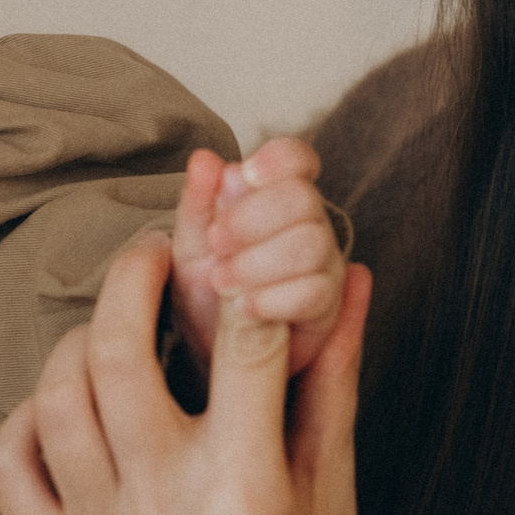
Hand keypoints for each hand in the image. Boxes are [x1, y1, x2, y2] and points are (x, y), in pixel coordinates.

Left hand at [0, 234, 373, 514]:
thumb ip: (333, 380)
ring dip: (82, 339)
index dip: (238, 274)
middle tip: (150, 251)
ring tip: (114, 327)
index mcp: (246, 492)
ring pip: (56, 394)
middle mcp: (163, 512)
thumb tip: (350, 283)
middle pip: (118, 349)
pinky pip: (11, 460)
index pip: (240, 339)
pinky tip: (72, 404)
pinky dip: (33, 415)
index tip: (231, 247)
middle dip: (132, 274)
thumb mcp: (332, 492)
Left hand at [170, 139, 348, 376]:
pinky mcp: (325, 309)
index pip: (297, 160)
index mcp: (275, 198)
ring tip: (222, 281)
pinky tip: (244, 308)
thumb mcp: (189, 245)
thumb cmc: (203, 292)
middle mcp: (307, 226)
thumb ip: (198, 203)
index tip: (245, 176)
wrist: (208, 354)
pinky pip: (314, 292)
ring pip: (311, 244)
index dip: (278, 160)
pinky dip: (273, 298)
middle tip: (216, 243)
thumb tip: (205, 161)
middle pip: (303, 198)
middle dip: (253, 218)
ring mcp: (322, 266)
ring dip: (258, 262)